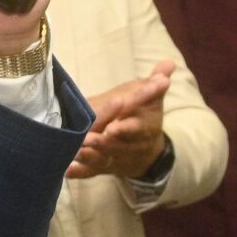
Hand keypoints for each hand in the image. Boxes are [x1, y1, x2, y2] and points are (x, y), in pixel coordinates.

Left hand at [67, 62, 174, 180]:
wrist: (146, 149)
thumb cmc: (142, 116)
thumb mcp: (150, 99)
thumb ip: (154, 84)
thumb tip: (169, 63)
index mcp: (142, 126)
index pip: (135, 126)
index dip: (126, 126)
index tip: (114, 126)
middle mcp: (129, 144)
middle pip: (116, 144)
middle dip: (103, 142)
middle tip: (90, 138)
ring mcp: (114, 157)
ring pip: (102, 158)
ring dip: (90, 156)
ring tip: (77, 151)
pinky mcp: (101, 167)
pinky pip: (90, 172)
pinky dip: (80, 172)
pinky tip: (67, 170)